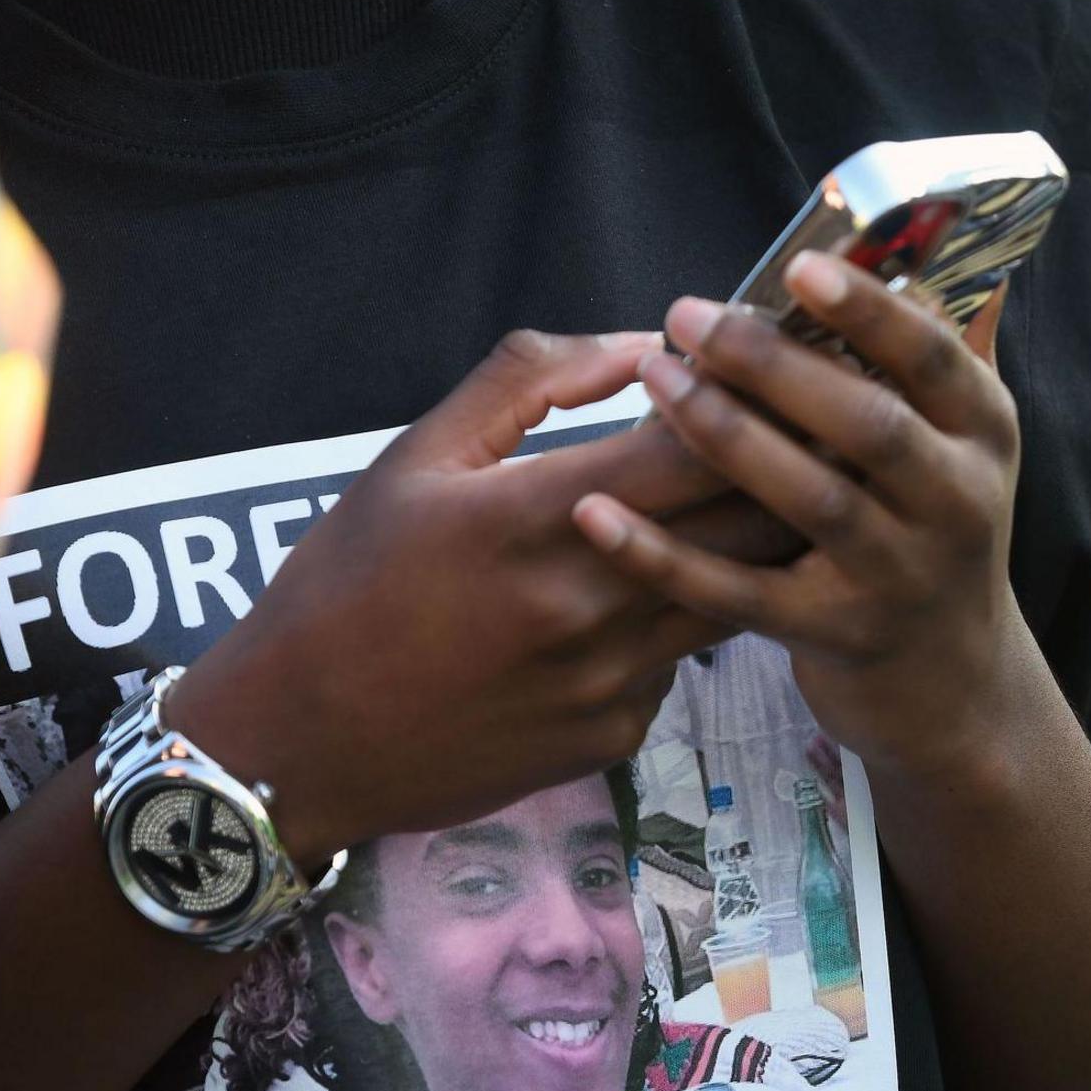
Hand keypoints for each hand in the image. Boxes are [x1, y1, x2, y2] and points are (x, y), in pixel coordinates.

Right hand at [167, 329, 749, 861]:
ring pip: (737, 595)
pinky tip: (635, 605)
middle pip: (752, 525)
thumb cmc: (344, 587)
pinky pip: (677, 661)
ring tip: (743, 506)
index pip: (705, 447)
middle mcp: (592, 605)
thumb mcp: (418, 456)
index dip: (752, 401)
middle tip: (791, 432)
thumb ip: (533, 380)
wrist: (299, 746)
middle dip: (782, 470)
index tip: (763, 372)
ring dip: (749, 547)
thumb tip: (645, 344)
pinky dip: (673, 622)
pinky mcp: (615, 735)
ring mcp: (612, 681)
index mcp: (541, 518)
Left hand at [572, 257, 1030, 788]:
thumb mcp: (966, 444)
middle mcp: (955, 503)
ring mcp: (898, 576)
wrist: (953, 688)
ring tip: (655, 381)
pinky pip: (738, 595)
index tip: (798, 265)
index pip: (932, 357)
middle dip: (776, 366)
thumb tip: (935, 236)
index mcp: (982, 434)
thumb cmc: (935, 535)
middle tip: (691, 317)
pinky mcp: (836, 638)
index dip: (869, 310)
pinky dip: (666, 557)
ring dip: (727, 436)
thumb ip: (948, 347)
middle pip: (866, 424)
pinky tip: (598, 517)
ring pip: (809, 500)